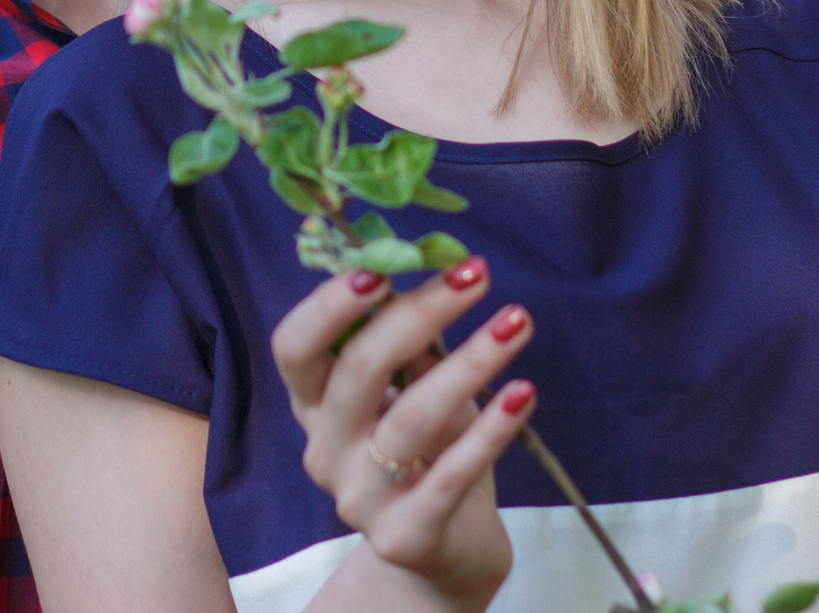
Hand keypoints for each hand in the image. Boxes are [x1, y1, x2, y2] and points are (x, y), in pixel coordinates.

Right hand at [269, 258, 536, 612]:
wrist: (442, 555)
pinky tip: (523, 392)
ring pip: (410, 418)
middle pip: (357, 369)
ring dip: (470, 362)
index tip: (381, 266)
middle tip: (477, 274)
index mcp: (314, 404)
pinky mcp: (406, 536)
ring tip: (517, 322)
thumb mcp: (411, 391)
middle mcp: (325, 449)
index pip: (295, 347)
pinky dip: (492, 429)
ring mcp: (360, 498)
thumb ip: (413, 341)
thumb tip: (444, 265)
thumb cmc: (428, 454)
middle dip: (419, 312)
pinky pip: (452, 475)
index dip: (328, 305)